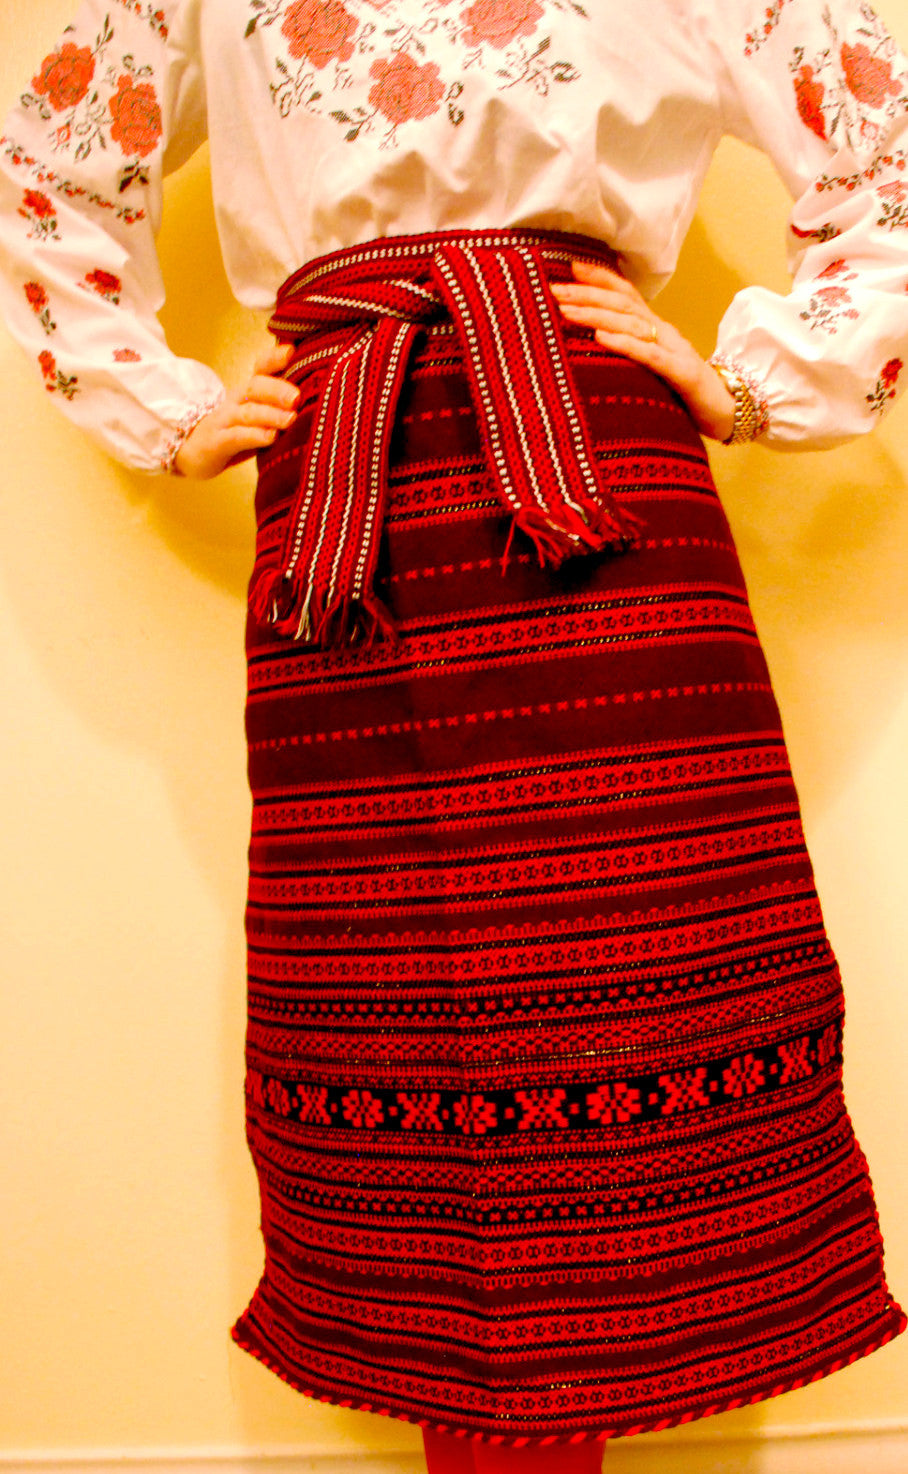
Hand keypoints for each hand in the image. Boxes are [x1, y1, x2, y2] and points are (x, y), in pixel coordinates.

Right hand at [173, 342, 298, 478]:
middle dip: (277, 389)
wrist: (192, 451)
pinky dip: (254, 436)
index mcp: (247, 392)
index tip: (291, 351)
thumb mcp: (257, 416)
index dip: (273, 358)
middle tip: (297, 397)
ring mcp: (224, 421)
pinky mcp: (217, 442)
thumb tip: (317, 401)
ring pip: (248, 412)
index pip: (260, 368)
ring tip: (291, 418)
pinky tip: (270, 437)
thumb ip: (280, 408)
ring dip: (271, 414)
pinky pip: (236, 436)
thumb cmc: (234, 433)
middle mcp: (235, 402)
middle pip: (255, 387)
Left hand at [551, 261, 734, 442]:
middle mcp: (664, 332)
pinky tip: (601, 337)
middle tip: (554, 289)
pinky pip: (649, 355)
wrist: (729, 411)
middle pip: (623, 304)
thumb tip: (594, 342)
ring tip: (567, 310)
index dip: (600, 278)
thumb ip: (632, 351)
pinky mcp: (682, 373)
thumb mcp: (654, 366)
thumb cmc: (686, 392)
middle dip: (587, 294)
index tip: (570, 268)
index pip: (627, 294)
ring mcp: (674, 350)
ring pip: (631, 324)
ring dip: (596, 314)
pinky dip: (624, 343)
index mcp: (656, 329)